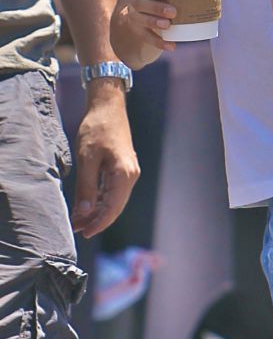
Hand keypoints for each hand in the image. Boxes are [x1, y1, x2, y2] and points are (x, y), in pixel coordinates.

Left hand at [71, 84, 139, 237]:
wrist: (108, 106)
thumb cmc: (96, 129)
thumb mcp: (86, 159)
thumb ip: (86, 188)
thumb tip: (84, 214)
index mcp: (124, 174)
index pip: (112, 208)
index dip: (98, 223)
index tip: (82, 233)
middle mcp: (130, 175)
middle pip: (115, 206)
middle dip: (96, 220)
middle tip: (76, 229)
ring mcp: (129, 171)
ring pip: (114, 199)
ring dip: (97, 211)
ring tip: (78, 219)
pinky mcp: (123, 167)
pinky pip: (113, 190)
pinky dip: (101, 199)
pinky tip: (87, 204)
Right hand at [125, 0, 178, 53]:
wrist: (147, 15)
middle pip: (139, 0)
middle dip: (155, 6)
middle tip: (173, 12)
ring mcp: (134, 14)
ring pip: (138, 17)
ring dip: (153, 22)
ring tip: (168, 26)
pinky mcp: (137, 30)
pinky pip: (144, 36)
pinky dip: (157, 42)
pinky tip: (170, 45)